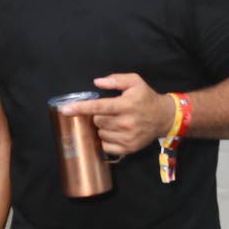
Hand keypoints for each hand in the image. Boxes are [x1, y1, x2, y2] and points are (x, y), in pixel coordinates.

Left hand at [60, 73, 175, 155]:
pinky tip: (116, 133)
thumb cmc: (146, 98)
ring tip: (116, 123)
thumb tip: (97, 82)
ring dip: (103, 128)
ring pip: (100, 134)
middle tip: (110, 113)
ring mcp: (127, 137)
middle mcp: (127, 122)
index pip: (99, 107)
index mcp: (126, 105)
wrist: (164, 117)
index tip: (65, 110)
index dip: (81, 108)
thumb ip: (116, 79)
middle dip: (98, 117)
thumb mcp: (135, 82)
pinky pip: (106, 146)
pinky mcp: (128, 148)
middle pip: (97, 121)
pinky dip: (106, 140)